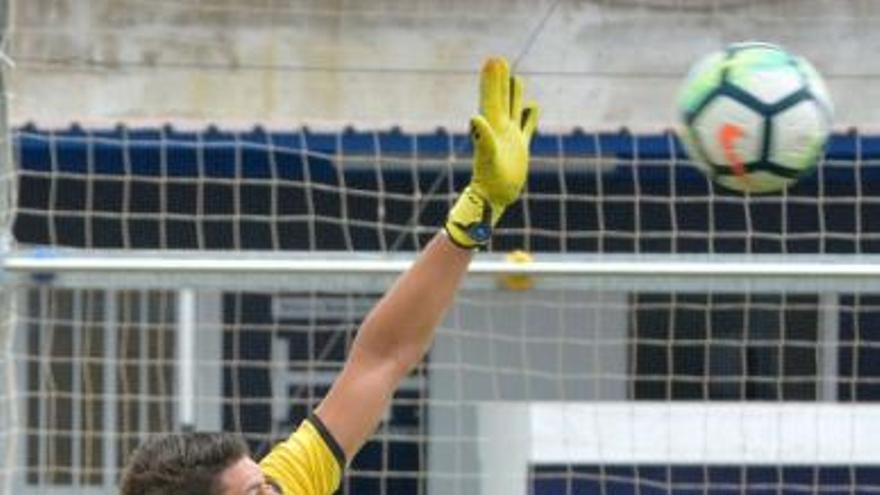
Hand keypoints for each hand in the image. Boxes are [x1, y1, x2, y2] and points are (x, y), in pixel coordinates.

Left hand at [445, 56, 539, 248]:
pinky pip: (526, 126)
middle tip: (498, 59)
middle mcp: (500, 129)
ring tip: (515, 78)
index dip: (492, 79)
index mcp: (491, 126)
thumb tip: (475, 118)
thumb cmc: (489, 180)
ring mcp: (511, 137)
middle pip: (500, 99)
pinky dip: (529, 115)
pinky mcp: (521, 148)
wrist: (495, 198)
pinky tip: (532, 106)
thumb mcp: (487, 156)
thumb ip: (482, 137)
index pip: (491, 97)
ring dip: (514, 94)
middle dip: (500, 80)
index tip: (493, 59)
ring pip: (513, 109)